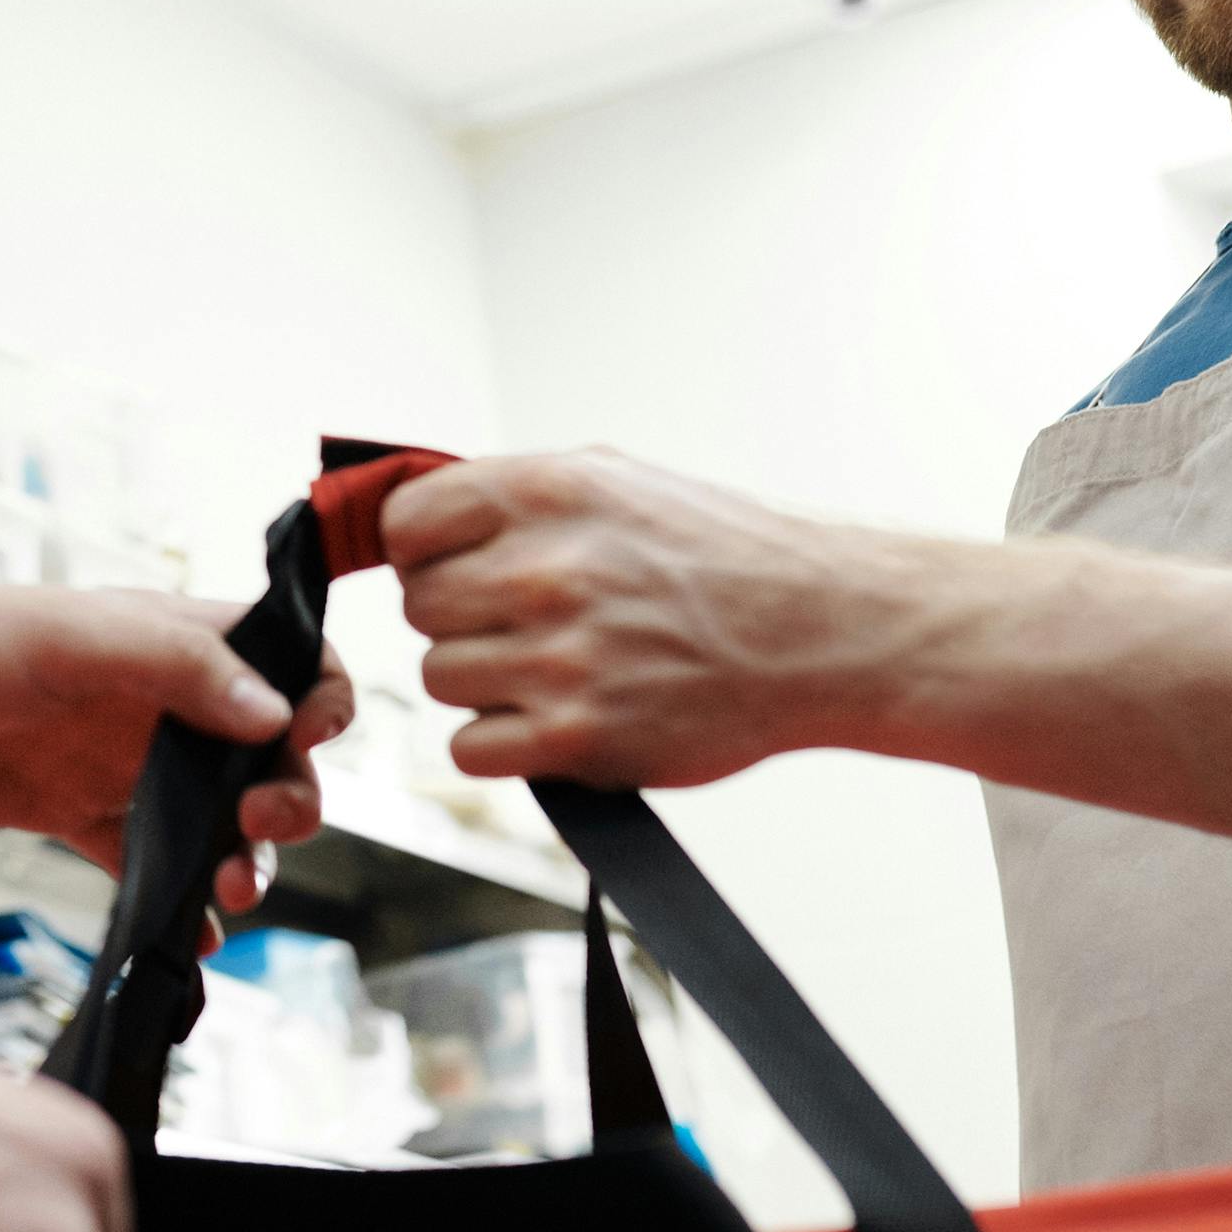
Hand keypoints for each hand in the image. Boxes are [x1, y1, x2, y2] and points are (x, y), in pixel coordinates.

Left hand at [0, 578, 347, 920]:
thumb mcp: (67, 639)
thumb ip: (174, 668)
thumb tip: (273, 714)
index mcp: (166, 638)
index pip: (281, 657)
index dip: (316, 697)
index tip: (310, 738)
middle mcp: (155, 699)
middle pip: (265, 753)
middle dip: (287, 796)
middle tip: (259, 826)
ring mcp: (117, 761)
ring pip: (216, 818)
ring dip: (242, 858)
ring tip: (227, 889)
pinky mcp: (72, 814)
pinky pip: (148, 864)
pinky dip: (179, 901)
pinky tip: (191, 935)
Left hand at [382, 448, 913, 786]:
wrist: (824, 630)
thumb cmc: (722, 555)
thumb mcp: (617, 483)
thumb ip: (515, 495)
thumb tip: (414, 519)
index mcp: (550, 493)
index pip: (407, 522)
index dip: (424, 549)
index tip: (457, 564)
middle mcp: (547, 570)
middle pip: (419, 605)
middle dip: (461, 616)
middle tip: (524, 623)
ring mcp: (561, 656)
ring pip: (439, 677)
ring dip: (484, 682)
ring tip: (555, 668)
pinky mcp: (578, 737)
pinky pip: (469, 748)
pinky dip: (501, 744)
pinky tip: (553, 719)